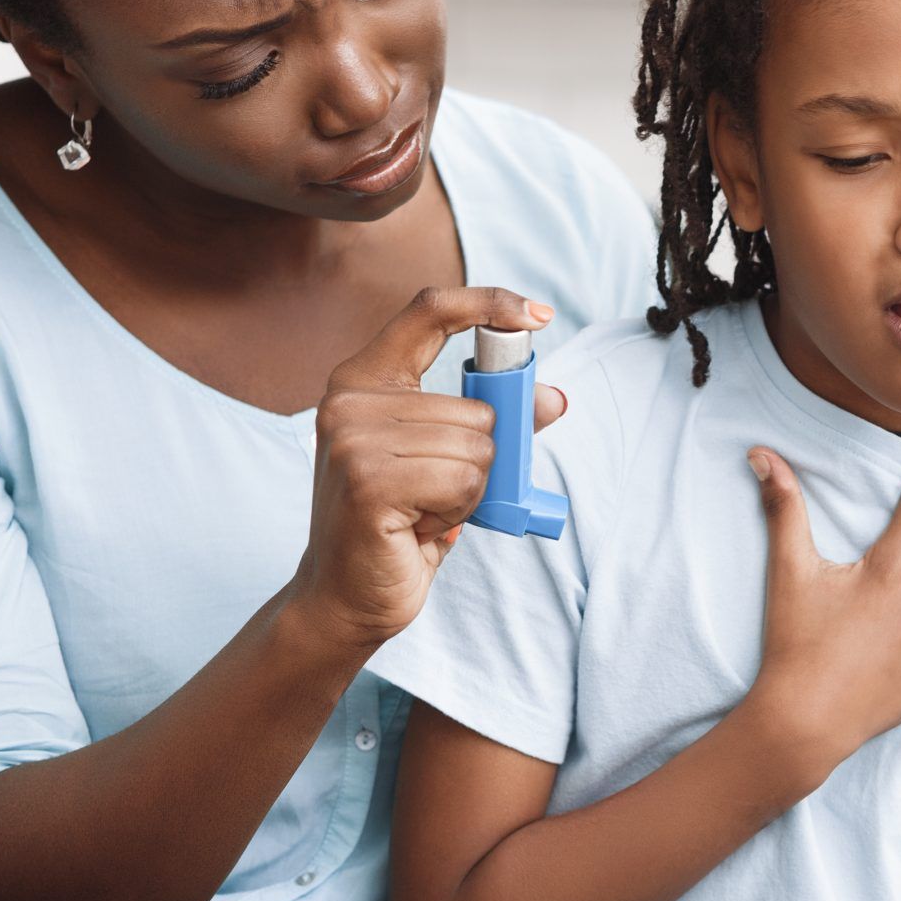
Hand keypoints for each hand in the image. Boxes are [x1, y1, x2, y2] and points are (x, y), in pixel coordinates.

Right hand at [286, 286, 567, 655]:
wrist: (347, 596)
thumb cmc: (398, 525)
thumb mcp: (445, 460)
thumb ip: (493, 424)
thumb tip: (553, 399)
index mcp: (364, 380)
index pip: (429, 311)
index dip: (488, 304)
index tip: (536, 315)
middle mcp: (350, 401)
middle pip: (478, 409)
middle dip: (477, 460)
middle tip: (433, 493)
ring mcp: (353, 439)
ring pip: (476, 448)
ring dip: (467, 491)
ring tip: (422, 511)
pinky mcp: (369, 481)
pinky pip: (464, 481)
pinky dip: (458, 511)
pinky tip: (419, 526)